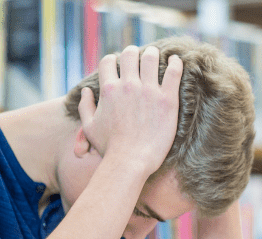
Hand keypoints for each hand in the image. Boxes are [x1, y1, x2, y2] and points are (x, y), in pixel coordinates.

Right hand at [78, 45, 182, 176]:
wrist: (130, 162)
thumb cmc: (109, 148)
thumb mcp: (89, 128)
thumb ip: (85, 106)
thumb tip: (86, 90)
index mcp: (108, 90)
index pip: (109, 61)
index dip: (114, 60)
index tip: (120, 65)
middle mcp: (128, 86)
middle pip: (130, 54)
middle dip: (134, 53)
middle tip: (140, 58)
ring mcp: (149, 91)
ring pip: (151, 57)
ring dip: (153, 54)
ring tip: (157, 57)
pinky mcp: (167, 100)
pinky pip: (174, 71)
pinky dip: (176, 62)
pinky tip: (176, 61)